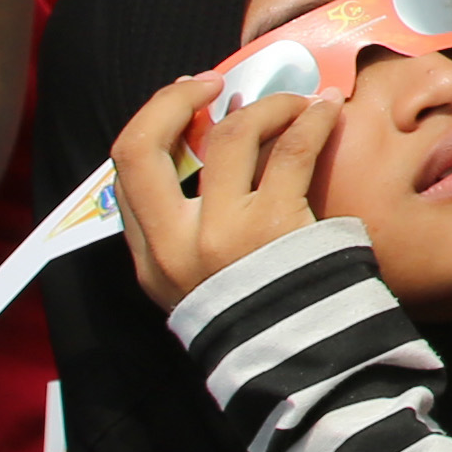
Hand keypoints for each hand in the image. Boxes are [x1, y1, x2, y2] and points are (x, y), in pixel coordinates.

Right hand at [112, 62, 335, 309]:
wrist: (306, 370)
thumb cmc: (265, 320)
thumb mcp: (203, 288)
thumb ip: (190, 230)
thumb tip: (216, 137)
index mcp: (151, 258)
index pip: (125, 172)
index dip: (155, 123)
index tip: (187, 101)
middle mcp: (174, 244)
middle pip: (143, 146)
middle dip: (172, 101)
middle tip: (211, 81)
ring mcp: (223, 233)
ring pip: (229, 134)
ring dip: (266, 105)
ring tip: (297, 102)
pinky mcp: (276, 224)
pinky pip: (292, 148)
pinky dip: (311, 119)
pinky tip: (326, 110)